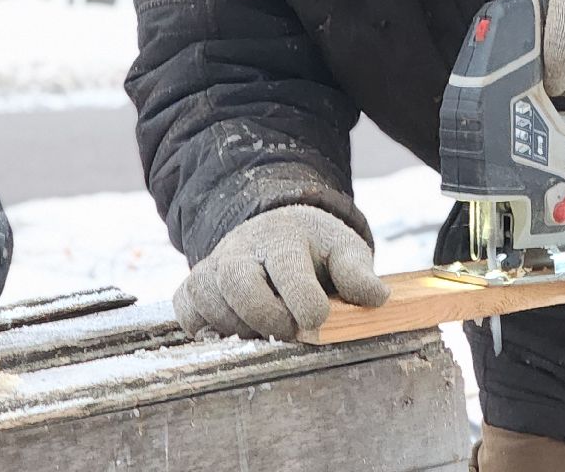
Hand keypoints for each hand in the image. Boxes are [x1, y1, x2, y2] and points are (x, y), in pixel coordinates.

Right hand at [171, 205, 389, 339]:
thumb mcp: (344, 250)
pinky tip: (238, 329)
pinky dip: (208, 330)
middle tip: (291, 332)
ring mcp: (214, 267)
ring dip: (242, 328)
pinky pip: (188, 314)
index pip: (287, 269)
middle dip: (267, 317)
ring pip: (211, 303)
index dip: (304, 303)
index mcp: (284, 237)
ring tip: (269, 329)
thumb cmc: (316, 249)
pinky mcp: (194, 287)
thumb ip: (358, 273)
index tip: (318, 320)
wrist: (277, 232)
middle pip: (238, 283)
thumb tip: (377, 297)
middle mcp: (241, 249)